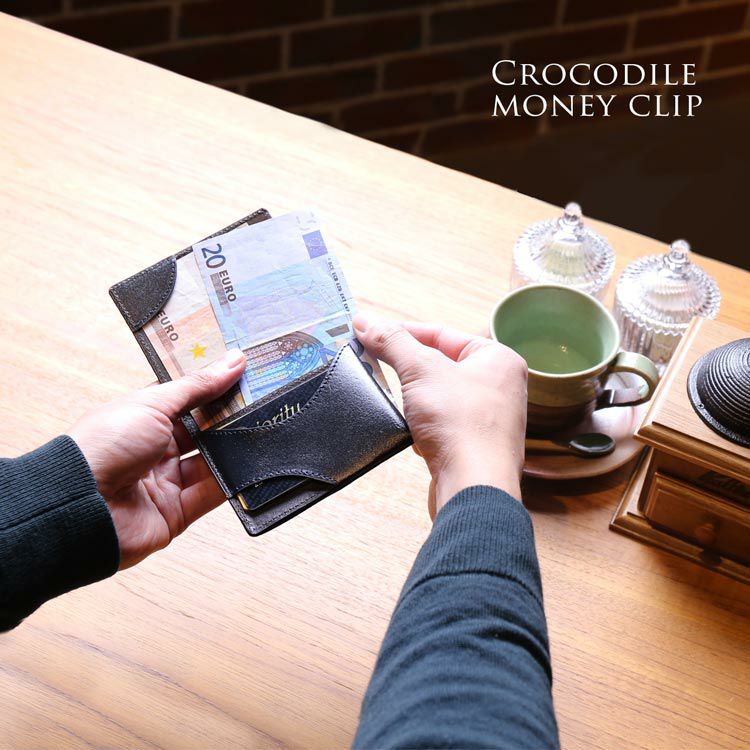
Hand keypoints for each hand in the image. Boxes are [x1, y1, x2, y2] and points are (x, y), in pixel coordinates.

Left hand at [68, 349, 245, 568]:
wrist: (79, 507)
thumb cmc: (103, 446)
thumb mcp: (152, 404)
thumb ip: (198, 386)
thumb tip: (234, 361)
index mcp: (142, 418)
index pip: (185, 398)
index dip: (212, 385)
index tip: (244, 372)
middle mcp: (153, 448)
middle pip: (201, 430)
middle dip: (229, 417)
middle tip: (263, 400)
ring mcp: (165, 481)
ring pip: (210, 462)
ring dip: (232, 448)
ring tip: (263, 428)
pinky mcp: (176, 513)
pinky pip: (211, 495)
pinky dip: (230, 481)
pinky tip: (250, 464)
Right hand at [354, 316, 526, 517]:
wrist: (473, 486)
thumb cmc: (462, 424)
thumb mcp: (420, 369)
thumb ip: (391, 342)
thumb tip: (366, 322)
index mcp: (498, 359)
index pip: (442, 333)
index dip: (403, 332)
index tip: (371, 332)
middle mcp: (499, 387)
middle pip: (440, 364)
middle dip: (408, 368)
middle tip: (376, 362)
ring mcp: (488, 419)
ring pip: (438, 397)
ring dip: (414, 400)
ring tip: (400, 402)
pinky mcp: (473, 446)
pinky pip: (440, 426)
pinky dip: (421, 427)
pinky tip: (413, 434)